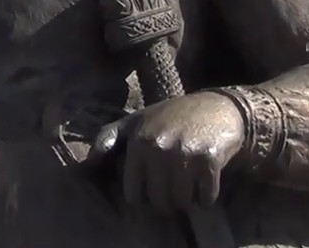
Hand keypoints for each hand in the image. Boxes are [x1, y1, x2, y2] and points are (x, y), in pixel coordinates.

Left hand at [88, 91, 245, 213]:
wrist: (219, 106)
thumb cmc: (172, 116)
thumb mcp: (136, 121)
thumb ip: (109, 138)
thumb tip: (89, 162)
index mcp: (138, 142)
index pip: (134, 194)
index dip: (145, 196)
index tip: (154, 186)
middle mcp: (158, 148)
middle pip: (158, 201)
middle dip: (167, 200)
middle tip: (175, 186)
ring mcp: (183, 153)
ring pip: (180, 201)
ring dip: (188, 199)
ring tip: (190, 183)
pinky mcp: (208, 159)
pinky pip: (205, 197)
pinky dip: (207, 196)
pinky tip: (206, 181)